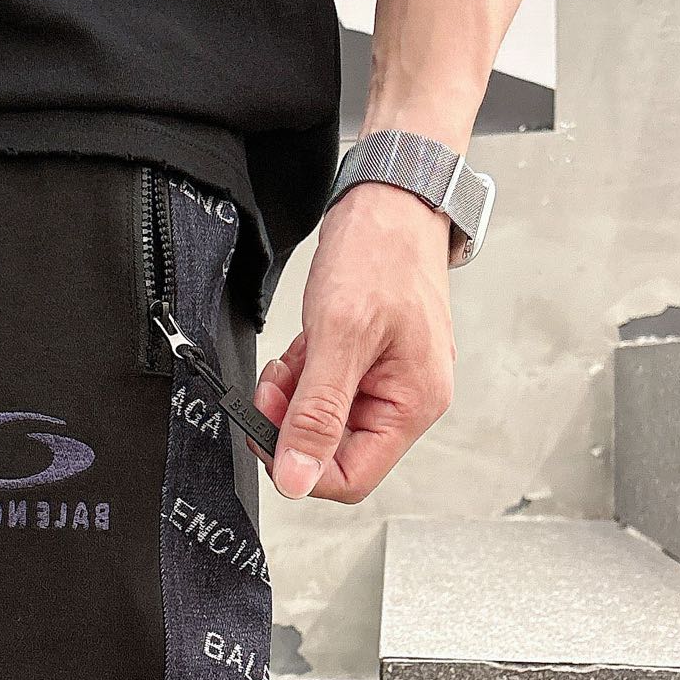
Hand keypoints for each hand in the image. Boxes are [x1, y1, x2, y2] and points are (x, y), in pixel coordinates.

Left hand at [255, 181, 455, 501]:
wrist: (392, 201)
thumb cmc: (380, 254)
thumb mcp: (339, 336)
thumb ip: (317, 413)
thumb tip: (297, 478)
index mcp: (414, 404)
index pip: (352, 477)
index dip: (301, 463)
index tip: (266, 428)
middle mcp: (408, 400)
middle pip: (336, 450)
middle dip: (294, 421)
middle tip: (274, 384)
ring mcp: (390, 381)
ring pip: (326, 420)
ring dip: (297, 395)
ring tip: (294, 355)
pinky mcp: (372, 363)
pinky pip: (328, 390)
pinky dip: (306, 374)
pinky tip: (306, 344)